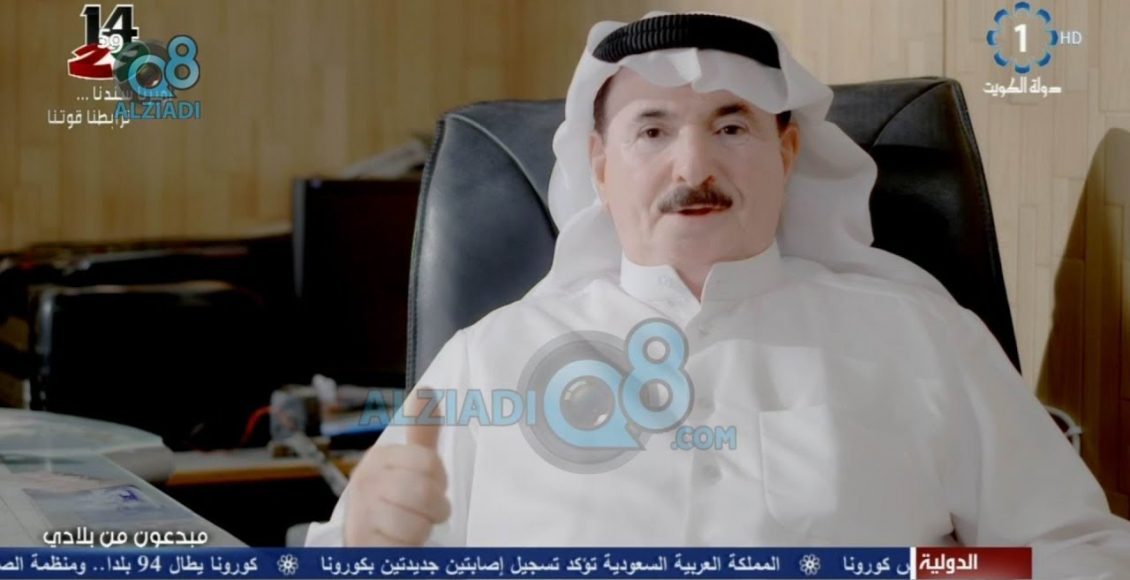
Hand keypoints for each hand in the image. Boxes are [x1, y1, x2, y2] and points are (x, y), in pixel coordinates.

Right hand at [343, 388, 450, 545]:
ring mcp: (360, 513)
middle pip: (424, 491)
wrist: (369, 547)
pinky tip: (398, 544)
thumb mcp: (411, 466)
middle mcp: (365, 481)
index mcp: (379, 458)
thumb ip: (421, 432)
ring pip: (417, 521)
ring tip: (411, 529)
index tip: (430, 487)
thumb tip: (426, 391)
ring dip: (422, 530)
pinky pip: (404, 544)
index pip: (428, 461)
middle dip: (433, 508)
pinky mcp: (362, 544)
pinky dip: (409, 548)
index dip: (438, 480)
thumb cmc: (395, 504)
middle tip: (423, 512)